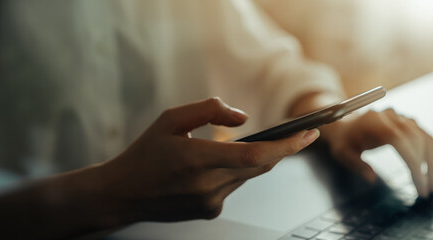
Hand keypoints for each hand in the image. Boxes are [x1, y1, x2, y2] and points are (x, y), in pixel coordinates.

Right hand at [99, 97, 319, 222]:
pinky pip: (234, 186)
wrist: (122, 195)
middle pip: (260, 165)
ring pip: (247, 175)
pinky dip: (233, 171)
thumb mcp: (170, 119)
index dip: (288, 146)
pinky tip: (215, 166)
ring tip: (245, 143)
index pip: (256, 155)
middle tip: (301, 133)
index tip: (310, 134)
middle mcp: (208, 185)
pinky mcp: (210, 211)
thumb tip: (243, 119)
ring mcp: (210, 202)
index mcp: (197, 159)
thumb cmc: (144, 153)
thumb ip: (208, 111)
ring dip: (252, 158)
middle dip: (283, 148)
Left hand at [321, 109, 432, 197]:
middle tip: (427, 191)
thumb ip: (356, 165)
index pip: (400, 140)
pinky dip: (432, 155)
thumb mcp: (342, 153)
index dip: (412, 162)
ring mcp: (402, 117)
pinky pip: (425, 137)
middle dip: (425, 167)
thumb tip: (372, 179)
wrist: (346, 124)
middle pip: (416, 139)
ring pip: (425, 138)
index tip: (419, 183)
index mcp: (374, 122)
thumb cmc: (344, 140)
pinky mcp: (408, 122)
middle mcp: (391, 116)